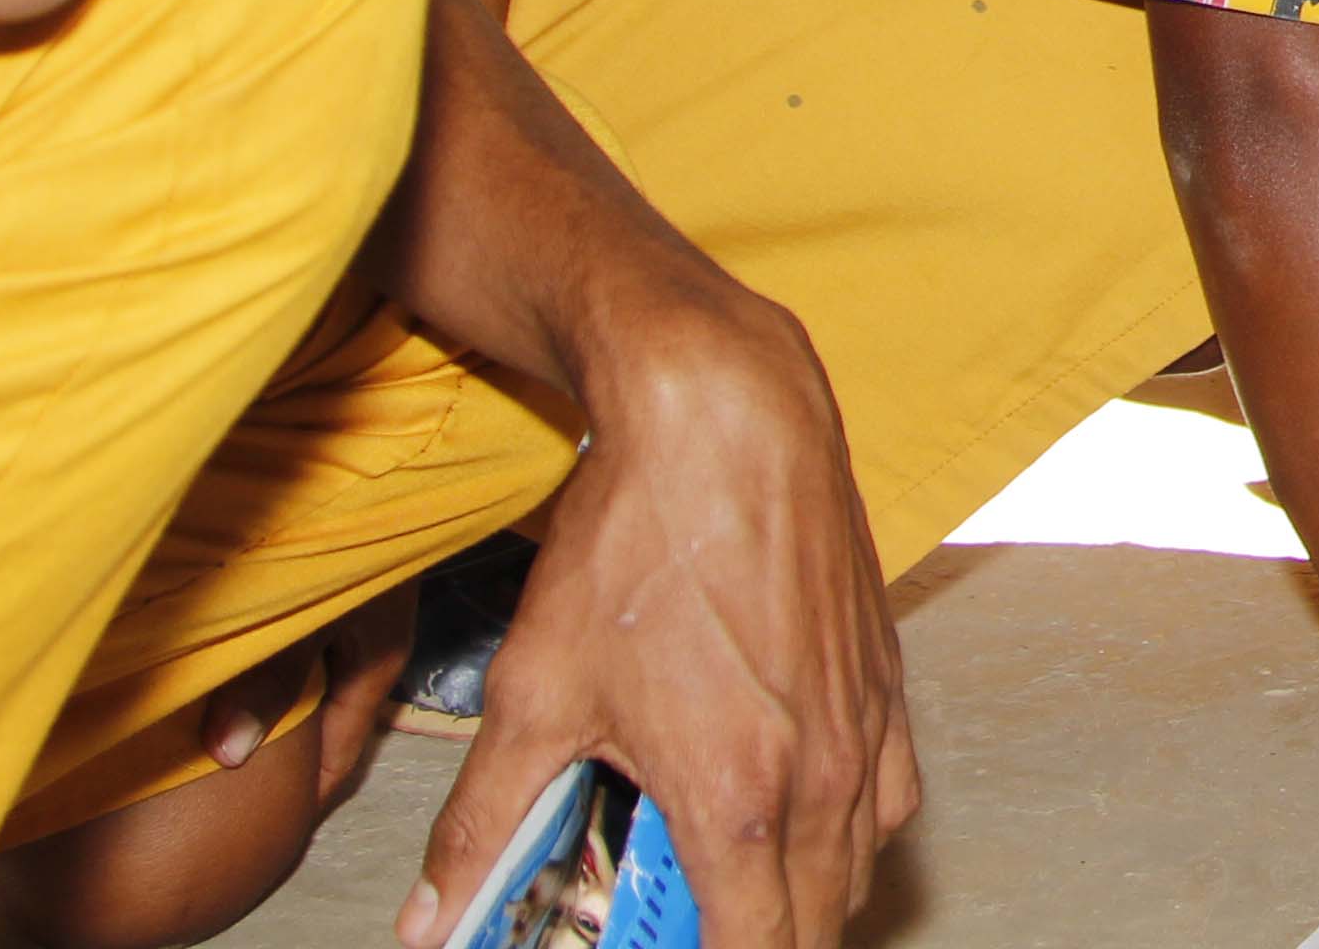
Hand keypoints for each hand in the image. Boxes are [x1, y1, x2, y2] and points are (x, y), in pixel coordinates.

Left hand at [399, 285, 912, 948]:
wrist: (728, 423)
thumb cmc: (633, 547)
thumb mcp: (533, 694)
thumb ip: (479, 826)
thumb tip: (428, 922)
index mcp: (737, 799)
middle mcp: (823, 775)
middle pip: (818, 928)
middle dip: (754, 946)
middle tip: (680, 926)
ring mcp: (866, 726)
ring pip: (859, 868)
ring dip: (804, 898)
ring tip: (728, 882)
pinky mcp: (886, 678)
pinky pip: (890, 795)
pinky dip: (848, 830)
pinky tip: (792, 806)